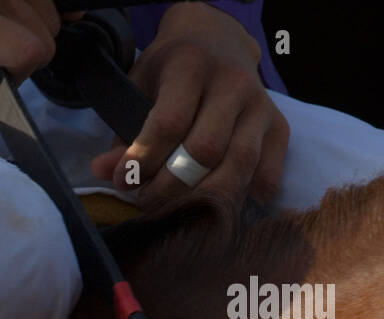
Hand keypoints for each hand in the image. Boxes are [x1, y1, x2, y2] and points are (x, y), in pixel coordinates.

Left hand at [88, 2, 289, 208]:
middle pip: (204, 151)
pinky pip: (268, 173)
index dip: (143, 160)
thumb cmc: (170, 72)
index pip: (169, 123)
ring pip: (239, 165)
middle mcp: (232, 83)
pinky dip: (245, 197)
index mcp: (192, 67)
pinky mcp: (278, 127)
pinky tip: (219, 206)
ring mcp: (260, 106)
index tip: (122, 181)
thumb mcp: (139, 88)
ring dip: (204, 198)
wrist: (217, 43)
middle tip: (146, 200)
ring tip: (177, 210)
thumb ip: (123, 133)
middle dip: (170, 186)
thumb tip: (105, 173)